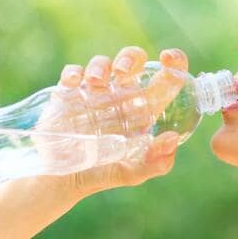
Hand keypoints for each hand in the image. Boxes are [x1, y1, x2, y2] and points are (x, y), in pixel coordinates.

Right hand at [35, 46, 188, 199]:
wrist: (63, 181)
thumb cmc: (102, 174)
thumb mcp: (132, 173)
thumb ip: (156, 162)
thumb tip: (172, 139)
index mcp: (142, 110)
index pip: (165, 79)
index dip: (174, 63)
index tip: (169, 59)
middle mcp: (121, 97)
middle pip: (132, 61)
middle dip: (130, 57)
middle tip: (123, 71)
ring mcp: (94, 93)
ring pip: (102, 64)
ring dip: (100, 66)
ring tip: (95, 83)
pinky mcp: (69, 94)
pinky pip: (72, 73)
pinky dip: (73, 73)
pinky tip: (73, 83)